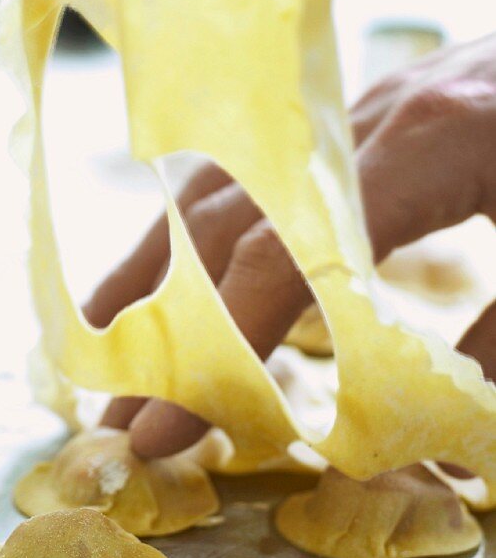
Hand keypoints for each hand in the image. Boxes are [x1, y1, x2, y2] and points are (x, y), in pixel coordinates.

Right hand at [84, 35, 495, 457]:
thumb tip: (450, 449)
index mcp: (428, 147)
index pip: (284, 257)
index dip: (218, 346)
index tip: (166, 425)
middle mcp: (372, 118)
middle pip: (228, 216)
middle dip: (163, 316)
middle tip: (110, 402)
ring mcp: (363, 108)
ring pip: (232, 181)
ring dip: (161, 261)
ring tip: (107, 328)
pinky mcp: (369, 113)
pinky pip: (266, 171)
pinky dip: (208, 223)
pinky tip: (185, 259)